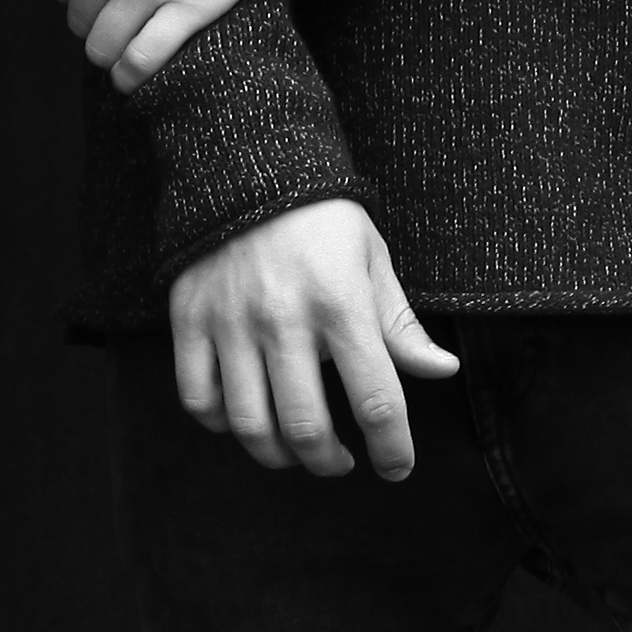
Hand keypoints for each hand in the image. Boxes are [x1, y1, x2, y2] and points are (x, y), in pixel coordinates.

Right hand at [169, 197, 457, 477]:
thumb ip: (401, 324)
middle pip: (306, 426)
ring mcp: (228, 321)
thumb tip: (443, 371)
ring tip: (295, 450)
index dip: (393, 450)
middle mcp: (282, 318)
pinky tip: (245, 417)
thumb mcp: (372, 261)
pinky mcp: (187, 318)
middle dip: (330, 462)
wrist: (243, 164)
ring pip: (248, 422)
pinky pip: (197, 396)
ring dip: (278, 455)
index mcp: (341, 305)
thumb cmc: (321, 219)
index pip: (377, 402)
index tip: (396, 467)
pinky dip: (221, 423)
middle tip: (342, 462)